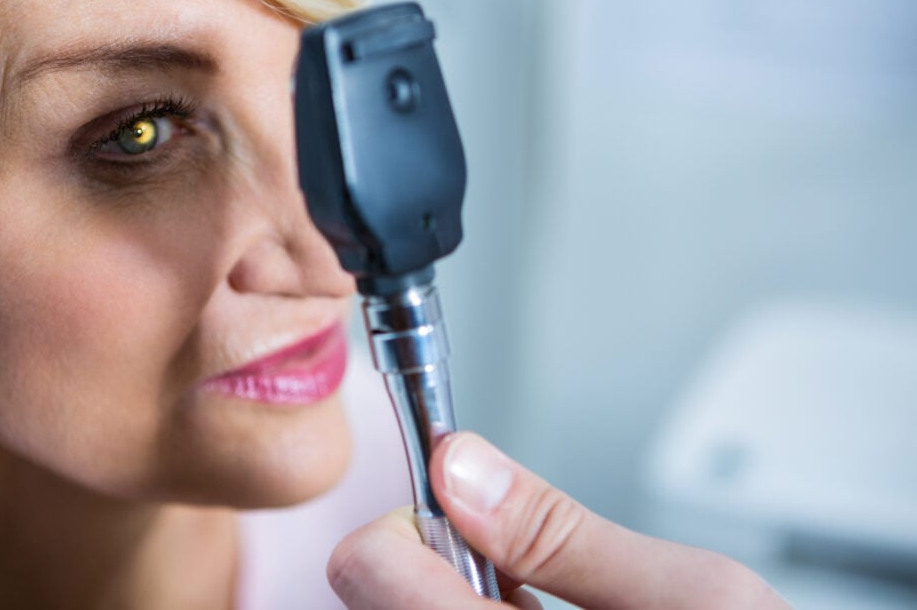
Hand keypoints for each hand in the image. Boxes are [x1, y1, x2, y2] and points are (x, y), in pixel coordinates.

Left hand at [328, 432, 789, 608]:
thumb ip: (564, 533)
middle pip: (375, 596)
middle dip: (438, 560)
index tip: (467, 512)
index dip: (415, 520)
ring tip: (537, 606)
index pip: (368, 568)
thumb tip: (463, 467)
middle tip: (516, 569)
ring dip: (452, 595)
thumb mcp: (694, 596)